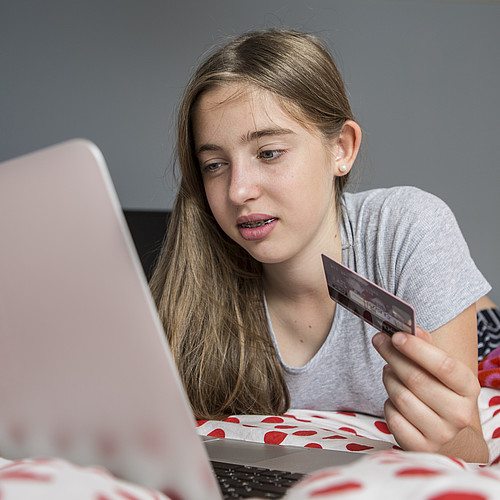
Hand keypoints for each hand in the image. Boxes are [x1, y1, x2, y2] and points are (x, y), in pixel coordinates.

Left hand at [372, 326, 480, 453]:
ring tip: (390, 372)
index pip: (444, 366)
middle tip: (379, 341)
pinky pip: (392, 417)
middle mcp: (459, 414)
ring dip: (389, 379)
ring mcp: (441, 433)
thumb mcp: (439, 368)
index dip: (417, 349)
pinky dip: (388, 403)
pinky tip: (394, 399)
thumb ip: (425, 345)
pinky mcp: (420, 446)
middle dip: (392, 356)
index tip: (396, 336)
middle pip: (415, 379)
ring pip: (400, 397)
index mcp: (468, 388)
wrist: (444, 431)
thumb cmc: (438, 390)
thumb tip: (409, 328)